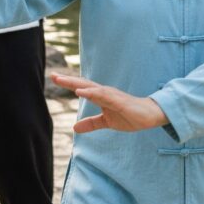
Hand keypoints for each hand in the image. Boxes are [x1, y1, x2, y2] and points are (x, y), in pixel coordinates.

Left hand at [52, 75, 168, 132]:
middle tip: (53, 76)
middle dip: (68, 80)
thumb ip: (92, 123)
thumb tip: (74, 127)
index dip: (68, 83)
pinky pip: (103, 96)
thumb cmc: (130, 115)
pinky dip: (91, 92)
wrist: (150, 116)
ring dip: (77, 83)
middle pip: (84, 84)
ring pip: (92, 88)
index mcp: (102, 96)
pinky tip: (81, 91)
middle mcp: (105, 93)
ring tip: (63, 80)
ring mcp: (112, 96)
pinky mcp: (119, 101)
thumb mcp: (107, 122)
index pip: (82, 87)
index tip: (54, 77)